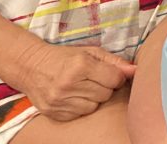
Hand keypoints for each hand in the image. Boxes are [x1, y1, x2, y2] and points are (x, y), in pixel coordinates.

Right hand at [16, 42, 135, 121]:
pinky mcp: (54, 113)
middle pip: (105, 94)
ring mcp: (59, 101)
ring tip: (84, 87)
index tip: (110, 73)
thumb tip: (135, 70)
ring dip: (93, 98)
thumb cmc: (65, 57)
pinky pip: (80, 114)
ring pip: (94, 107)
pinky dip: (81, 106)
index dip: (116, 76)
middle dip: (105, 87)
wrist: (31, 66)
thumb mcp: (90, 52)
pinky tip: (74, 96)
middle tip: (95, 79)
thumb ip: (114, 61)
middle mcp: (68, 85)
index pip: (114, 79)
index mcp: (80, 66)